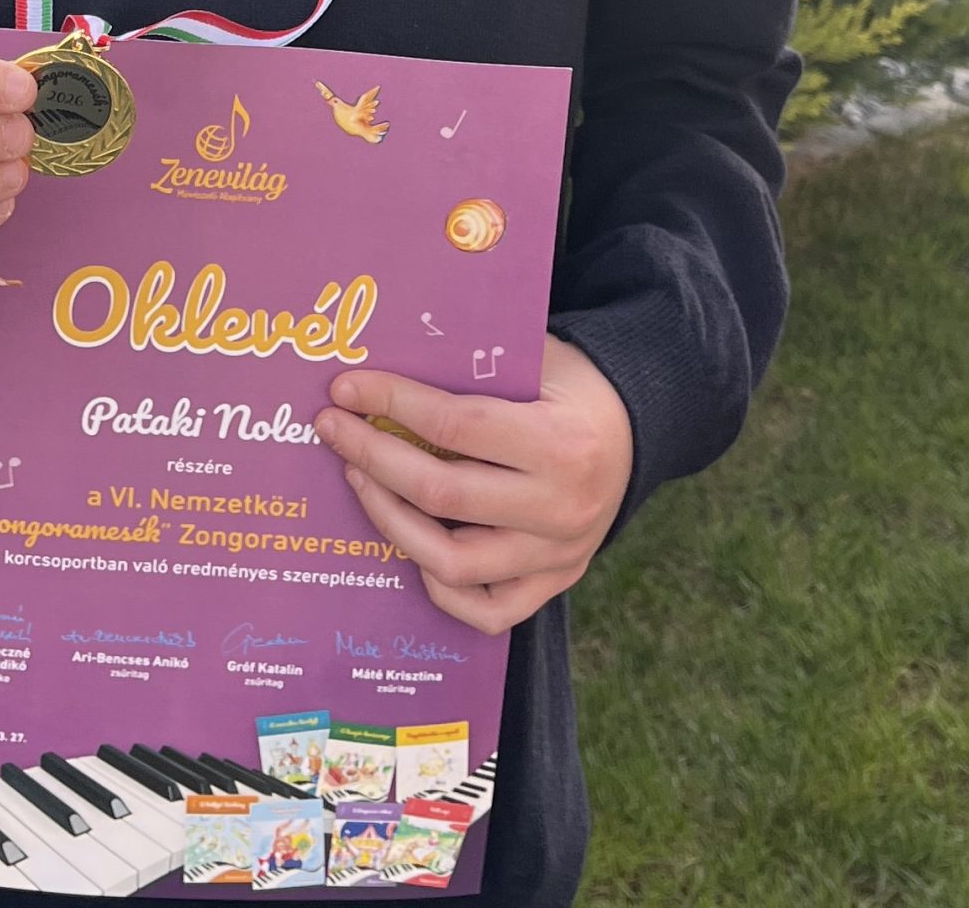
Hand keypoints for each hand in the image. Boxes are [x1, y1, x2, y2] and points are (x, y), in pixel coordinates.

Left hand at [312, 337, 634, 636]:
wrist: (635, 430)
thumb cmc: (570, 385)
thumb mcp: (534, 358)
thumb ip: (469, 367)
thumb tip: (381, 369)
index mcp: (559, 442)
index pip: (455, 425)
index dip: (391, 404)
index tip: (345, 389)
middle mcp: (561, 507)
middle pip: (443, 495)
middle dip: (374, 458)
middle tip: (333, 429)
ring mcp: (559, 555)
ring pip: (455, 563)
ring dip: (391, 521)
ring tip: (360, 481)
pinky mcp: (555, 583)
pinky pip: (486, 610)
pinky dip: (439, 585)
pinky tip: (409, 544)